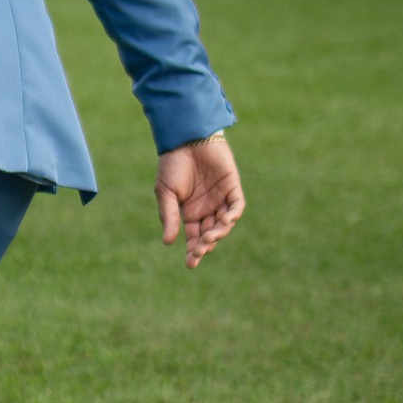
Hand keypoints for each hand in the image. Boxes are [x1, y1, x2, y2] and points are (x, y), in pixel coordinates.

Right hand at [156, 131, 243, 267]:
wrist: (185, 138)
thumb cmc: (172, 164)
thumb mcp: (166, 193)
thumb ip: (169, 217)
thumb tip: (169, 243)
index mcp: (190, 213)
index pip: (194, 238)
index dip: (194, 252)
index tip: (190, 263)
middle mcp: (206, 209)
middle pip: (210, 234)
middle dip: (205, 246)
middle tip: (200, 251)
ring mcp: (220, 199)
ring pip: (224, 223)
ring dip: (218, 233)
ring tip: (210, 238)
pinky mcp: (232, 186)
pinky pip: (236, 206)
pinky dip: (232, 215)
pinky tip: (225, 221)